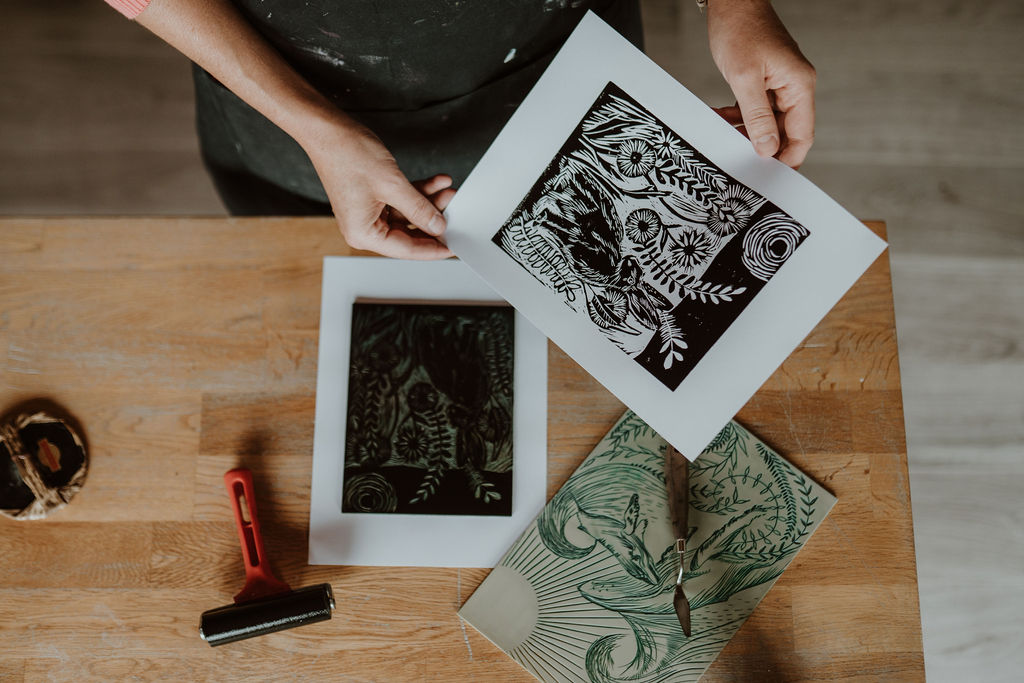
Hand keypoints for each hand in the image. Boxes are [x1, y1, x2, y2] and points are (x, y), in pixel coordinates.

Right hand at [306, 120, 454, 258]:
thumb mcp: (392, 185)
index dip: (434, 248)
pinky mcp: (372, 198)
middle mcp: (364, 227)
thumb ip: (419, 209)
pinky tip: (435, 182)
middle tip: (456, 211)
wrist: (328, 130)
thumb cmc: (347, 155)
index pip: (407, 249)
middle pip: (409, 233)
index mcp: (363, 233)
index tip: (455, 246)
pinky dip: (418, 192)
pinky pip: (401, 201)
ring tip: (447, 190)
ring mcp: (368, 213)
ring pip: (408, 215)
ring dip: (428, 201)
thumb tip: (438, 226)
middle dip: (433, 218)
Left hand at [706, 0, 815, 167]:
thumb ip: (756, 115)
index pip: (802, 134)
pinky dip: (739, 118)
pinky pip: (756, 110)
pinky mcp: (764, 82)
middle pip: (786, 131)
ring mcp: (779, 84)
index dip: (788, 159)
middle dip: (763, 148)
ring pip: (768, 123)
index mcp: (799, 85)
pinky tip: (722, 119)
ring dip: (746, 133)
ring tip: (725, 138)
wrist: (732, 1)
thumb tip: (767, 148)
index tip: (769, 176)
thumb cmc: (740, 29)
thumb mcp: (744, 77)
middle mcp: (794, 86)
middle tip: (741, 163)